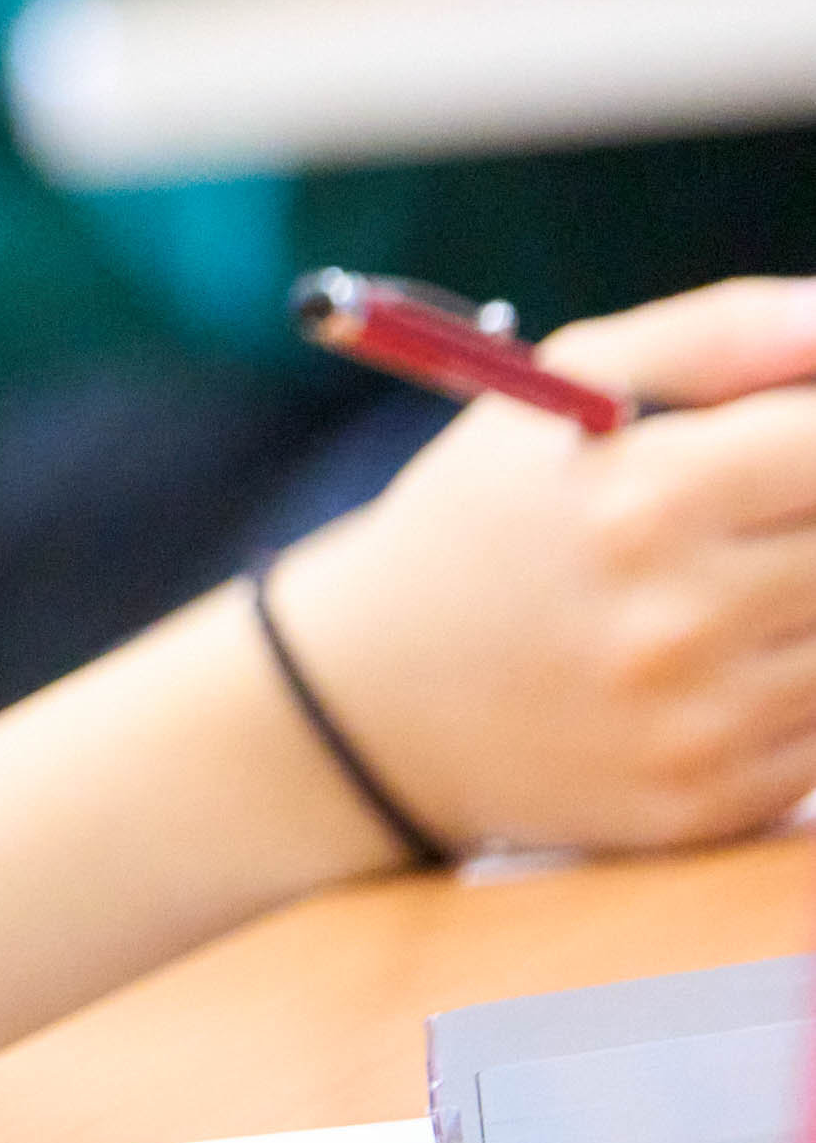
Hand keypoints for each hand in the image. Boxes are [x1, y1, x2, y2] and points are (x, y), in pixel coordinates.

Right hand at [269, 275, 815, 856]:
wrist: (371, 700)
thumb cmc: (486, 520)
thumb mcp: (561, 392)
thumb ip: (719, 337)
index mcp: (646, 499)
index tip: (799, 444)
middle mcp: (681, 620)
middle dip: (813, 522)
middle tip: (765, 521)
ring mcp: (701, 725)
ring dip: (815, 608)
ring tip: (739, 589)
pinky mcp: (712, 805)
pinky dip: (797, 694)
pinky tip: (721, 670)